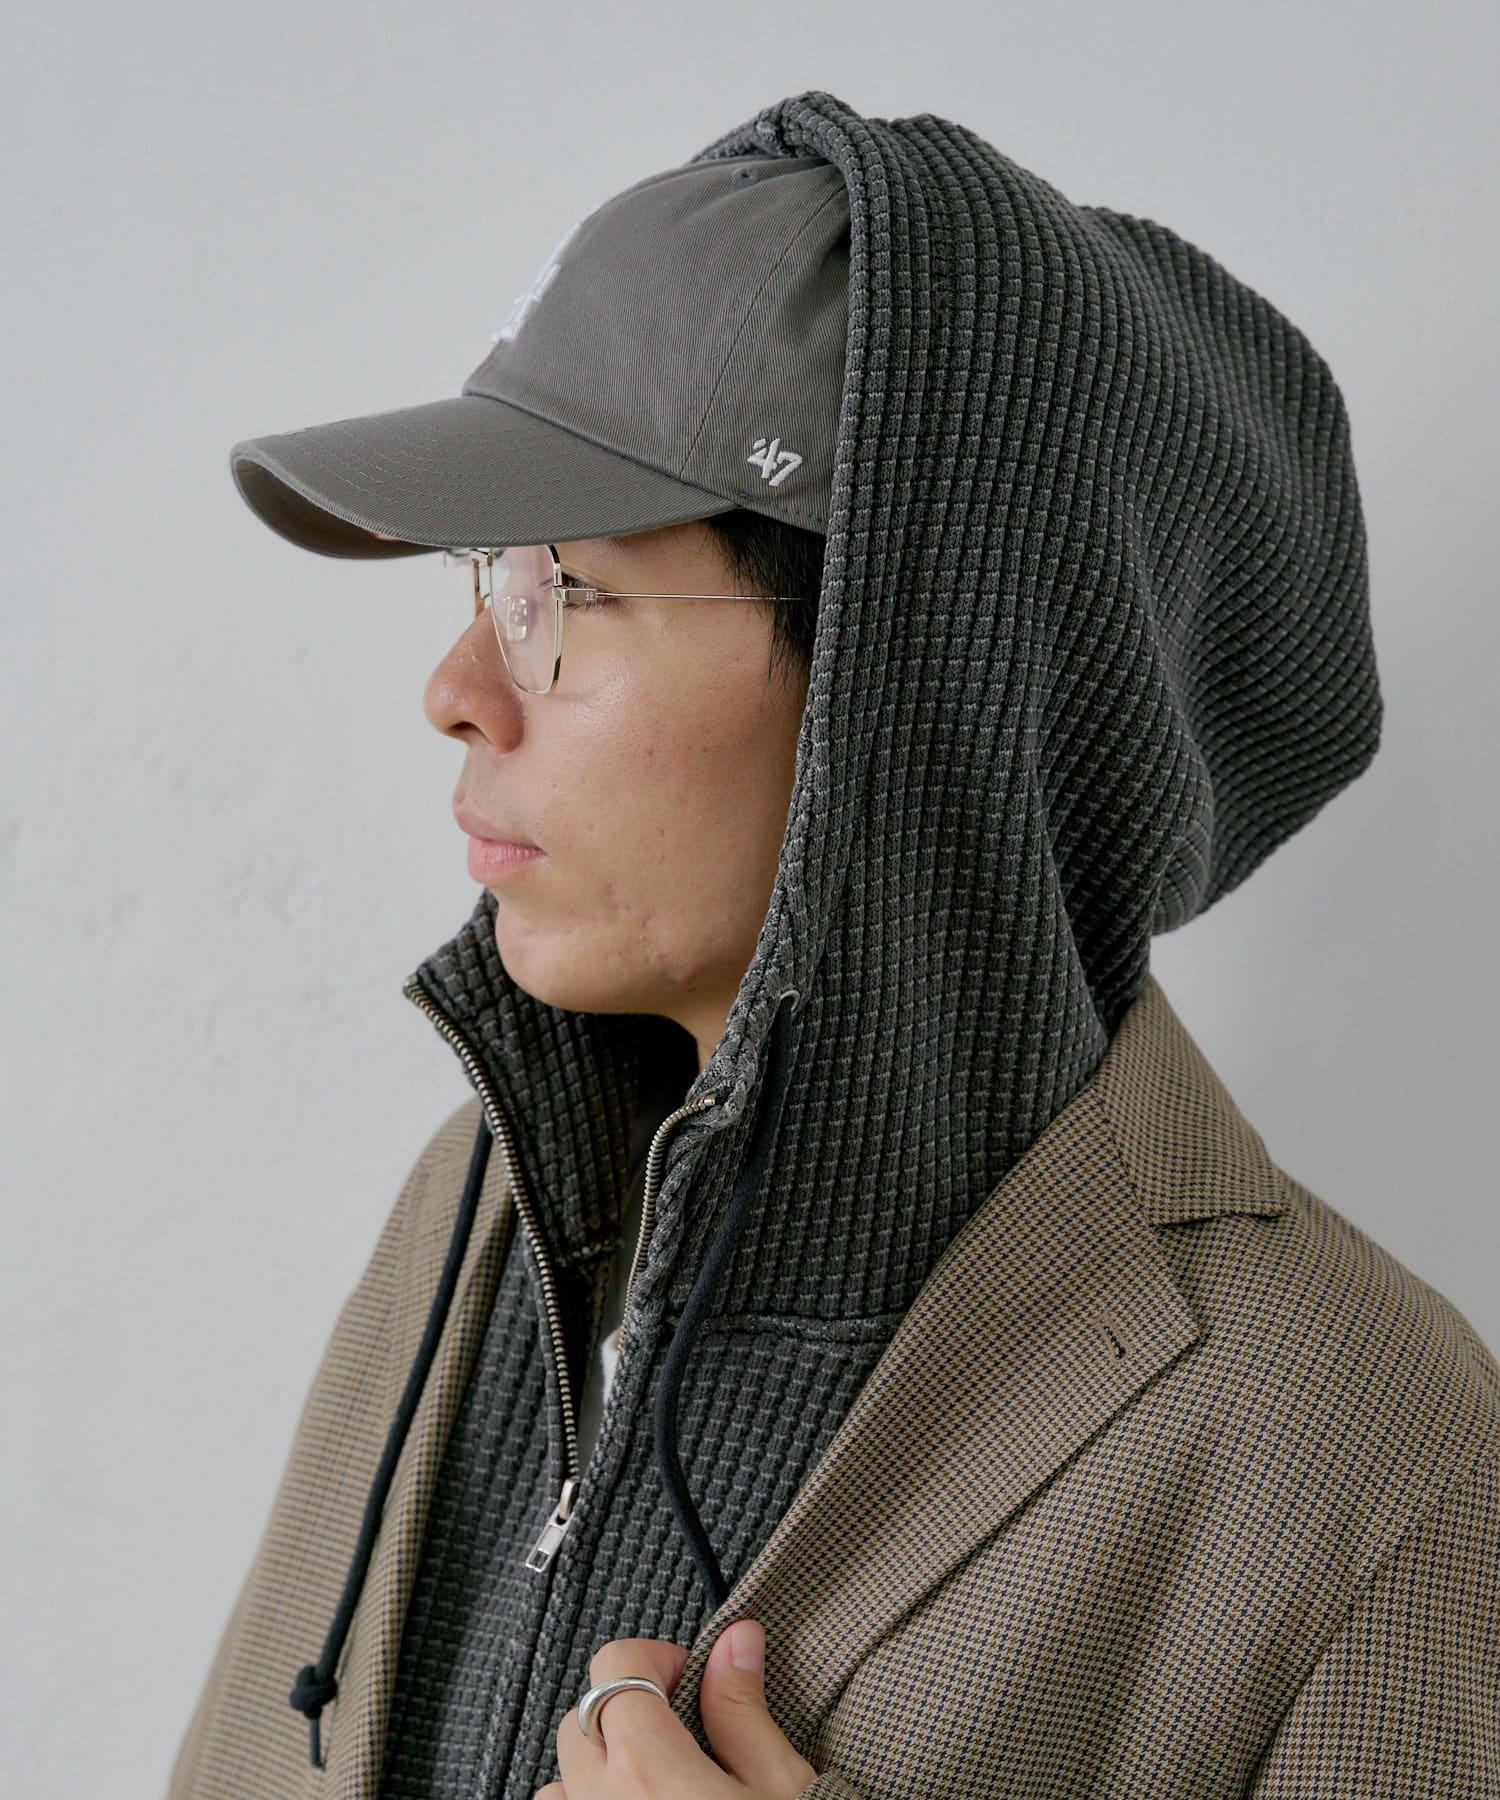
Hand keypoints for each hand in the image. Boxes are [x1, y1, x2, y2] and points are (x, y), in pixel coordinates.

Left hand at [534, 1618, 817, 1797]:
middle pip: (580, 1715)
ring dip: (598, 1766)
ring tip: (654, 1780)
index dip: (655, 1658)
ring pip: (560, 1779)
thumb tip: (737, 1640)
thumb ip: (744, 1710)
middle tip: (680, 1724)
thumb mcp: (780, 1784)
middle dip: (626, 1706)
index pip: (616, 1665)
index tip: (689, 1673)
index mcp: (648, 1769)